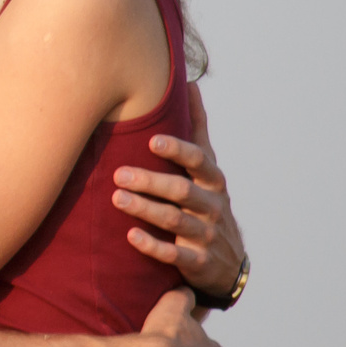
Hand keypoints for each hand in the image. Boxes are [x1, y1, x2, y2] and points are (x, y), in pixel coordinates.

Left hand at [114, 84, 246, 298]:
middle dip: (151, 182)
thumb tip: (190, 83)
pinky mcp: (198, 262)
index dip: (178, 151)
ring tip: (117, 198)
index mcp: (213, 181)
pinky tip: (130, 237)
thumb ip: (196, 130)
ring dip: (145, 209)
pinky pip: (175, 255)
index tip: (152, 141)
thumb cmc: (207, 202)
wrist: (228, 263)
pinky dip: (153, 246)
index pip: (199, 160)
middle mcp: (212, 205)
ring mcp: (206, 234)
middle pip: (182, 190)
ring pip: (175, 220)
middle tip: (118, 174)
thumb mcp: (207, 169)